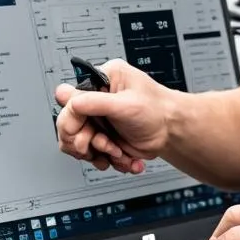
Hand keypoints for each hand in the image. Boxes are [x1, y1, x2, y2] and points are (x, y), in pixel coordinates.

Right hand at [54, 59, 170, 173]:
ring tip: (117, 152)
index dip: (73, 120)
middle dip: (86, 141)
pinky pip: (92, 153)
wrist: (172, 132)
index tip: (84, 133)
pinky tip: (123, 157)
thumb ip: (94, 101)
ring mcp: (99, 119)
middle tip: (104, 145)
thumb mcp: (125, 103)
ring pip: (78, 143)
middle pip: (69, 125)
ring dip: (98, 153)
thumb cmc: (157, 110)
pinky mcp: (103, 136)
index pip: (70, 100)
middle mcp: (97, 99)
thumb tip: (67, 99)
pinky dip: (107, 160)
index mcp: (102, 80)